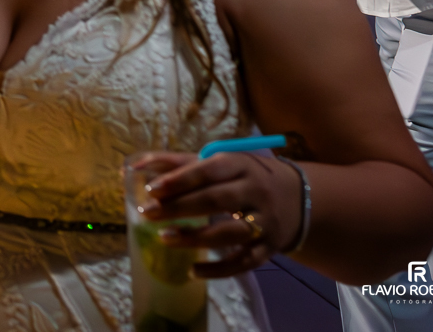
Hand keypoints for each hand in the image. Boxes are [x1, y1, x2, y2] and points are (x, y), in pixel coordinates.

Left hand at [132, 151, 302, 277]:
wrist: (298, 199)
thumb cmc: (243, 176)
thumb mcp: (218, 162)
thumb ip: (176, 163)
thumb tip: (134, 166)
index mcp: (239, 165)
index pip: (208, 170)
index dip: (180, 180)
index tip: (152, 190)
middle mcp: (255, 191)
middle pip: (217, 200)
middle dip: (180, 207)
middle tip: (147, 213)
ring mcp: (264, 221)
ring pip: (230, 232)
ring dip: (196, 238)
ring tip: (164, 238)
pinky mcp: (268, 247)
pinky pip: (244, 262)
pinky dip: (219, 269)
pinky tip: (193, 271)